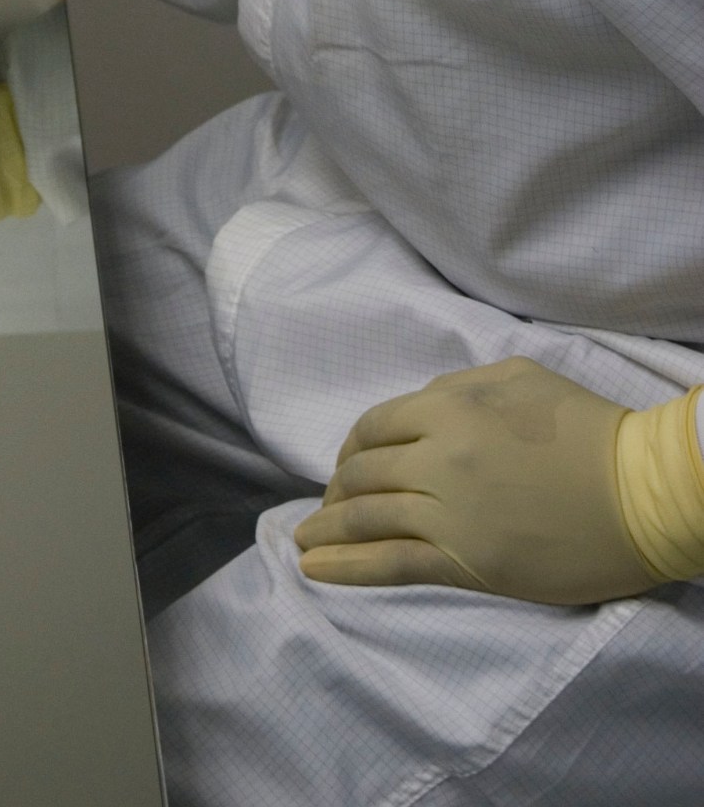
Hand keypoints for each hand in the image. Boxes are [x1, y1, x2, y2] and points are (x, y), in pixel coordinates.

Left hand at [294, 356, 658, 605]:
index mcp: (447, 406)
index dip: (352, 448)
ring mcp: (448, 512)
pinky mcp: (466, 561)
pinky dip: (345, 567)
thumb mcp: (518, 378)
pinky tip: (314, 569)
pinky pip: (390, 563)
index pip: (373, 427)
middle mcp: (437, 456)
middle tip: (330, 505)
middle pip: (363, 473)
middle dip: (337, 490)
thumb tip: (420, 405)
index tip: (347, 466)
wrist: (643, 494)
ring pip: (366, 518)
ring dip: (326, 528)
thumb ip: (458, 386)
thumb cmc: (589, 430)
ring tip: (304, 539)